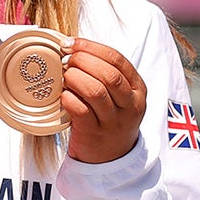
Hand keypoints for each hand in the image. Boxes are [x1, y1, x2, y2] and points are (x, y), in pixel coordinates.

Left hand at [62, 37, 144, 163]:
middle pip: (109, 75)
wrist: (111, 156)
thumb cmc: (108, 117)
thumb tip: (71, 47)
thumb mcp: (117, 95)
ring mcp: (114, 121)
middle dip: (83, 61)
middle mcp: (130, 104)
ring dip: (75, 78)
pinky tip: (62, 95)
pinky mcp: (95, 134)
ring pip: (96, 92)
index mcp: (137, 88)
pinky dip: (68, 99)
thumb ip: (103, 73)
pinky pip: (80, 111)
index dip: (91, 47)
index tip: (70, 43)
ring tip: (64, 76)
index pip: (118, 59)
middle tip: (65, 60)